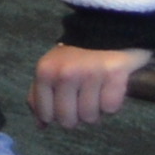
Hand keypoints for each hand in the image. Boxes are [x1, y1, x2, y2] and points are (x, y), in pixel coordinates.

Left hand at [33, 41, 147, 127]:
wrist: (107, 30)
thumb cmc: (76, 55)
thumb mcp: (50, 69)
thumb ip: (39, 95)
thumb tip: (40, 125)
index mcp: (45, 72)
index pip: (46, 115)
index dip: (57, 116)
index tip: (66, 105)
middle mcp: (65, 74)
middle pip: (68, 121)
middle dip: (77, 117)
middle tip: (83, 101)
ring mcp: (90, 74)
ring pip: (91, 117)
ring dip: (96, 111)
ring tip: (97, 94)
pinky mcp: (114, 74)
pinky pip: (111, 108)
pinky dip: (113, 104)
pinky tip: (110, 89)